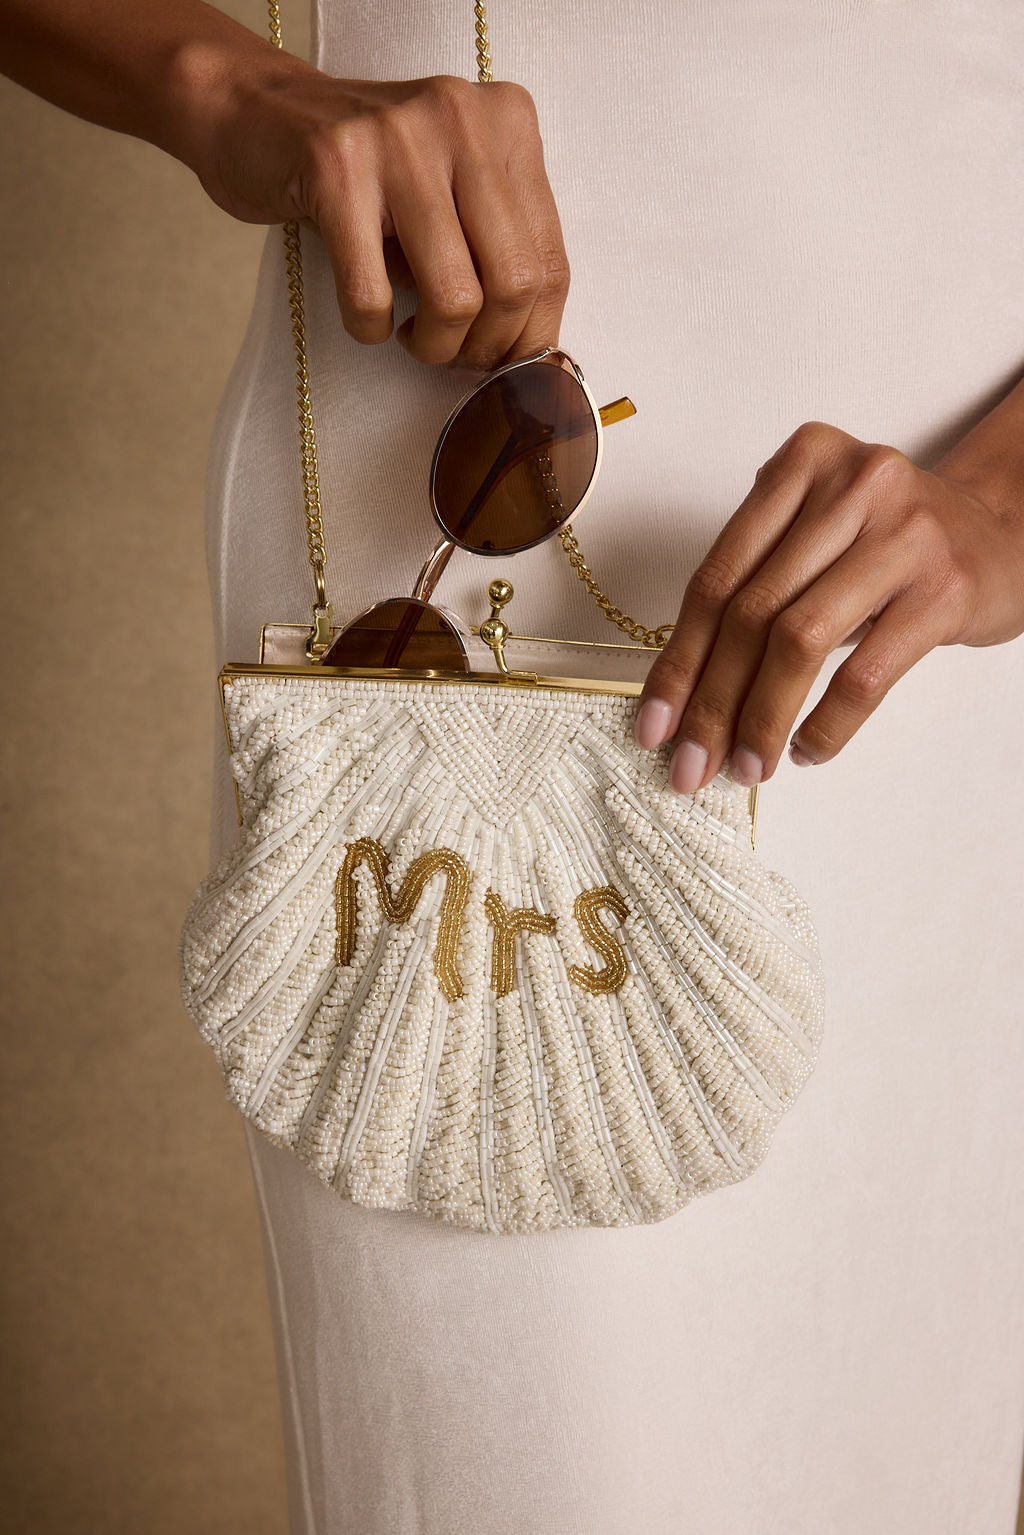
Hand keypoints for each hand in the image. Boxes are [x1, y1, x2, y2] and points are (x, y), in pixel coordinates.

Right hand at [190, 60, 569, 371]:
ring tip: (411, 338)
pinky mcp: (336, 167)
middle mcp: (462, 118)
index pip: (552, 261)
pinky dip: (370, 328)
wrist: (263, 115)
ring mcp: (399, 138)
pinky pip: (372, 294)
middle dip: (485, 347)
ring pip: (454, 296)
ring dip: (433, 346)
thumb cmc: (369, 174)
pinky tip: (366, 317)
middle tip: (454, 358)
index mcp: (507, 122)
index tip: (503, 363)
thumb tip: (529, 351)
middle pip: (514, 283)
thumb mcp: (453, 192)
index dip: (532, 334)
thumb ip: (499, 250)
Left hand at [633, 420, 1023, 792]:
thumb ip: (756, 579)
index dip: (678, 659)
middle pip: (751, 611)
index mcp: (801, 463)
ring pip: (800, 642)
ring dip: (761, 718)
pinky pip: (866, 674)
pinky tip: (804, 750)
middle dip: (711, 700)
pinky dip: (827, 724)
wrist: (1004, 531)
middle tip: (689, 763)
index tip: (652, 724)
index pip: (717, 576)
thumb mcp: (819, 530)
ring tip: (744, 767)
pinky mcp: (944, 590)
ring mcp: (903, 536)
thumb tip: (682, 689)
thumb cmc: (892, 542)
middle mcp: (851, 486)